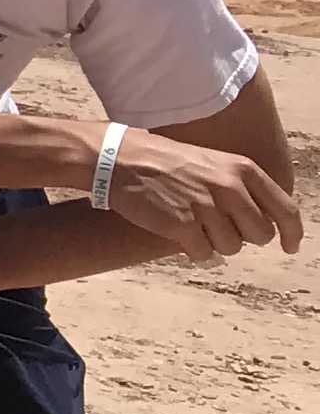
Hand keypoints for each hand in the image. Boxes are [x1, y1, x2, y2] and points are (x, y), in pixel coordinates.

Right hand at [101, 130, 302, 262]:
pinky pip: (203, 254)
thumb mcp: (214, 163)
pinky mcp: (182, 225)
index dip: (293, 233)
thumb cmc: (165, 162)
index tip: (290, 247)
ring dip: (214, 243)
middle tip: (218, 227)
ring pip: (231, 248)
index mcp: (242, 170)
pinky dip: (193, 250)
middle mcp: (230, 188)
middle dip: (243, 237)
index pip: (285, 210)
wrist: (119, 159)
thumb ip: (241, 189)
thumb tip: (262, 225)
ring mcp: (206, 207)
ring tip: (192, 224)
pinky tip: (179, 234)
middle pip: (260, 235)